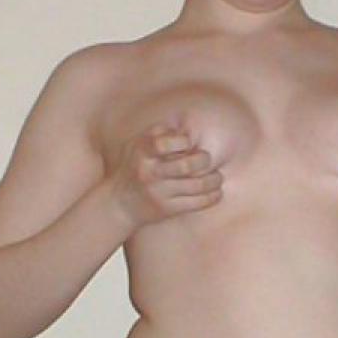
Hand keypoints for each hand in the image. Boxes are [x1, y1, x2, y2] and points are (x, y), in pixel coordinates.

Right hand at [107, 123, 223, 229]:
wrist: (119, 204)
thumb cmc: (135, 167)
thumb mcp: (138, 144)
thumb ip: (159, 132)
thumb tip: (186, 128)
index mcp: (143, 153)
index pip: (164, 143)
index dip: (183, 141)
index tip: (188, 143)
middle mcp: (150, 173)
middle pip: (186, 166)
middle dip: (204, 160)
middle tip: (207, 160)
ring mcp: (159, 193)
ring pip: (197, 186)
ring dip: (214, 179)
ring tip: (217, 177)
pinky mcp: (168, 209)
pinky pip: (198, 203)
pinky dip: (213, 196)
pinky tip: (216, 191)